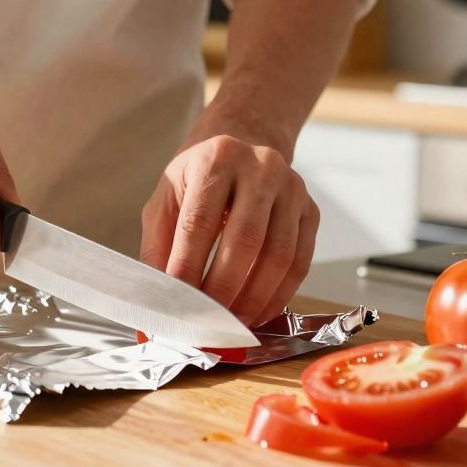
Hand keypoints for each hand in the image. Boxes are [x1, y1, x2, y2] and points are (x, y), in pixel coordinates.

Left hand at [140, 126, 318, 325]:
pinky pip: (300, 261)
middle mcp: (260, 167)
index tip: (176, 304)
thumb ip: (158, 246)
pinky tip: (258, 311)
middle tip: (205, 322)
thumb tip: (155, 299)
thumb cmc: (198, 177)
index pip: (199, 223)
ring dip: (253, 298)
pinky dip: (279, 295)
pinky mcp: (311, 210)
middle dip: (222, 290)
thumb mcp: (166, 198)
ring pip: (278, 255)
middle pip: (244, 240)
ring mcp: (292, 188)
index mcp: (215, 159)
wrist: (243, 142)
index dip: (187, 268)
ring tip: (231, 324)